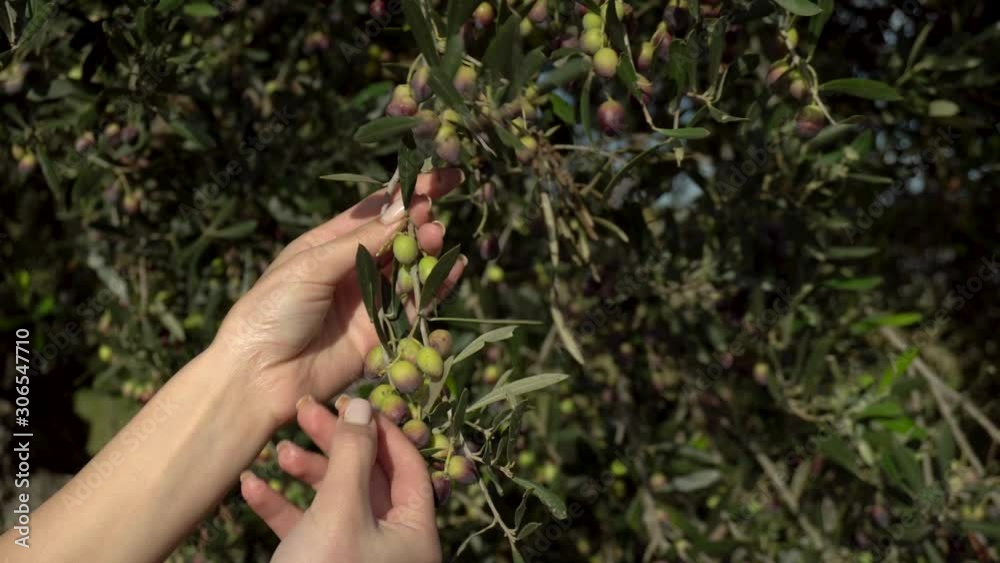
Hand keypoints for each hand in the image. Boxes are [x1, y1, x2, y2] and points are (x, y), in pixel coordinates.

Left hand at [214, 169, 464, 423]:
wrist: (259, 377)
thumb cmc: (271, 312)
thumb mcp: (311, 266)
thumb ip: (362, 241)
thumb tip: (404, 208)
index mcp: (330, 243)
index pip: (377, 210)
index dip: (408, 192)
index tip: (440, 174)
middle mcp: (353, 268)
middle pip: (398, 237)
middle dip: (420, 220)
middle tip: (434, 213)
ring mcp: (369, 300)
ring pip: (410, 268)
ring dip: (428, 250)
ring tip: (438, 236)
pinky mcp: (382, 333)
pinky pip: (416, 305)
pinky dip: (437, 287)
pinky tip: (454, 268)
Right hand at [240, 397, 440, 562]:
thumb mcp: (341, 512)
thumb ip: (352, 456)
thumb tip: (364, 405)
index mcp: (414, 531)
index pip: (409, 464)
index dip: (381, 429)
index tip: (351, 400)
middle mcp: (391, 543)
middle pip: (367, 477)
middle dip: (334, 444)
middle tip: (304, 411)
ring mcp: (355, 556)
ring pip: (334, 500)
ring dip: (304, 474)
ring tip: (276, 452)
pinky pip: (305, 530)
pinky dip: (281, 508)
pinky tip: (251, 487)